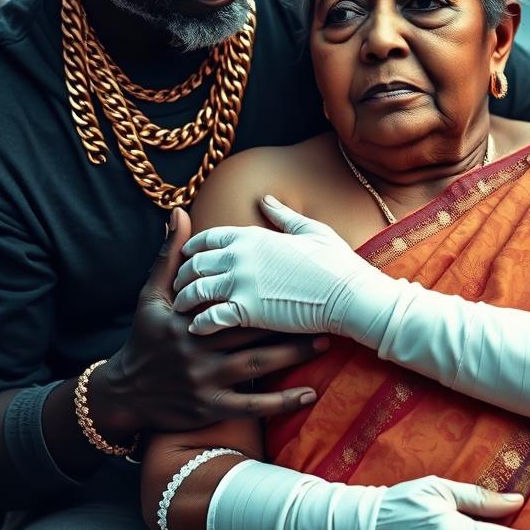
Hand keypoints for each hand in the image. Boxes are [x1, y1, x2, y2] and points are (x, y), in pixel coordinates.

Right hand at [92, 207, 321, 435]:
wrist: (125, 393)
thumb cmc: (145, 337)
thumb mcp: (151, 296)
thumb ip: (169, 256)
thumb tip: (178, 211)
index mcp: (186, 318)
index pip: (231, 299)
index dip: (263, 289)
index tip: (296, 278)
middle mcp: (197, 348)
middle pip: (251, 331)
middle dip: (288, 321)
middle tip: (323, 309)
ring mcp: (205, 380)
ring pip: (257, 366)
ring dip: (293, 356)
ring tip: (325, 343)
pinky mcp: (211, 408)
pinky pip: (253, 407)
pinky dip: (282, 403)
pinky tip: (309, 394)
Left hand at [173, 196, 393, 335]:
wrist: (350, 294)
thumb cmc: (336, 263)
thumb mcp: (311, 230)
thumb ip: (282, 215)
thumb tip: (266, 199)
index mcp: (252, 234)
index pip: (209, 237)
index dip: (194, 247)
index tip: (189, 256)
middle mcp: (240, 255)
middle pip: (196, 264)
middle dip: (184, 275)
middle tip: (179, 285)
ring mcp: (241, 283)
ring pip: (196, 290)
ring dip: (185, 299)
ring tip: (181, 309)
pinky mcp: (246, 311)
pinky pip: (209, 317)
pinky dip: (199, 323)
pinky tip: (196, 329)